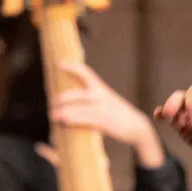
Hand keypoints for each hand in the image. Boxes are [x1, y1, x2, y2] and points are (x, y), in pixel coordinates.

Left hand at [48, 62, 165, 167]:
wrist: (139, 126)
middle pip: (76, 94)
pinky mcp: (103, 122)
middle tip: (52, 103)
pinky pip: (84, 120)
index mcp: (102, 90)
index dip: (73, 67)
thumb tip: (76, 100)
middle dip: (61, 98)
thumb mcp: (110, 101)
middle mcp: (101, 97)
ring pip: (77, 108)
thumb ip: (94, 98)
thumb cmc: (121, 115)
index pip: (86, 74)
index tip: (60, 64)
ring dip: (62, 112)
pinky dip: (72, 120)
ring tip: (53, 116)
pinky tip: (64, 122)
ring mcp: (102, 109)